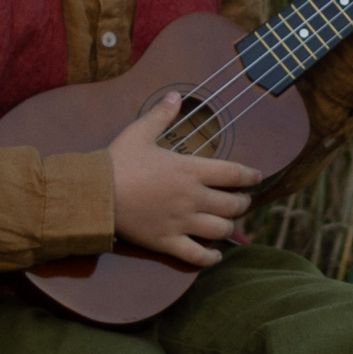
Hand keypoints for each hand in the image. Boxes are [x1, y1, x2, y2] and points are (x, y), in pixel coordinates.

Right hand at [108, 93, 261, 268]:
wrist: (95, 195)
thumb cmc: (118, 162)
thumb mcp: (139, 132)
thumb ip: (161, 114)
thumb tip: (175, 95)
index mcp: (189, 170)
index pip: (233, 174)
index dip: (250, 176)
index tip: (257, 176)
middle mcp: (192, 198)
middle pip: (233, 204)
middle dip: (242, 203)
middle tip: (241, 200)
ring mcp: (181, 222)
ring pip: (220, 230)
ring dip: (229, 226)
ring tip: (228, 222)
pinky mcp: (167, 242)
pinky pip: (197, 256)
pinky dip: (211, 258)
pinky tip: (216, 256)